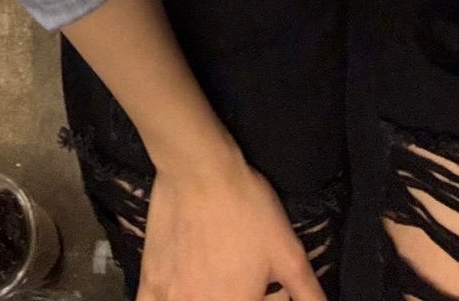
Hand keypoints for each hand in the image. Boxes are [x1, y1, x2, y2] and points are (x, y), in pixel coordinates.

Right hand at [134, 154, 328, 300]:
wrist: (199, 169)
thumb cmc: (247, 209)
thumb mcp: (289, 252)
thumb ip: (309, 293)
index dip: (265, 297)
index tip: (265, 285)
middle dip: (239, 293)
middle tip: (241, 272)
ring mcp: (172, 300)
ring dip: (206, 295)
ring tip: (215, 275)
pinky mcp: (150, 283)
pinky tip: (177, 292)